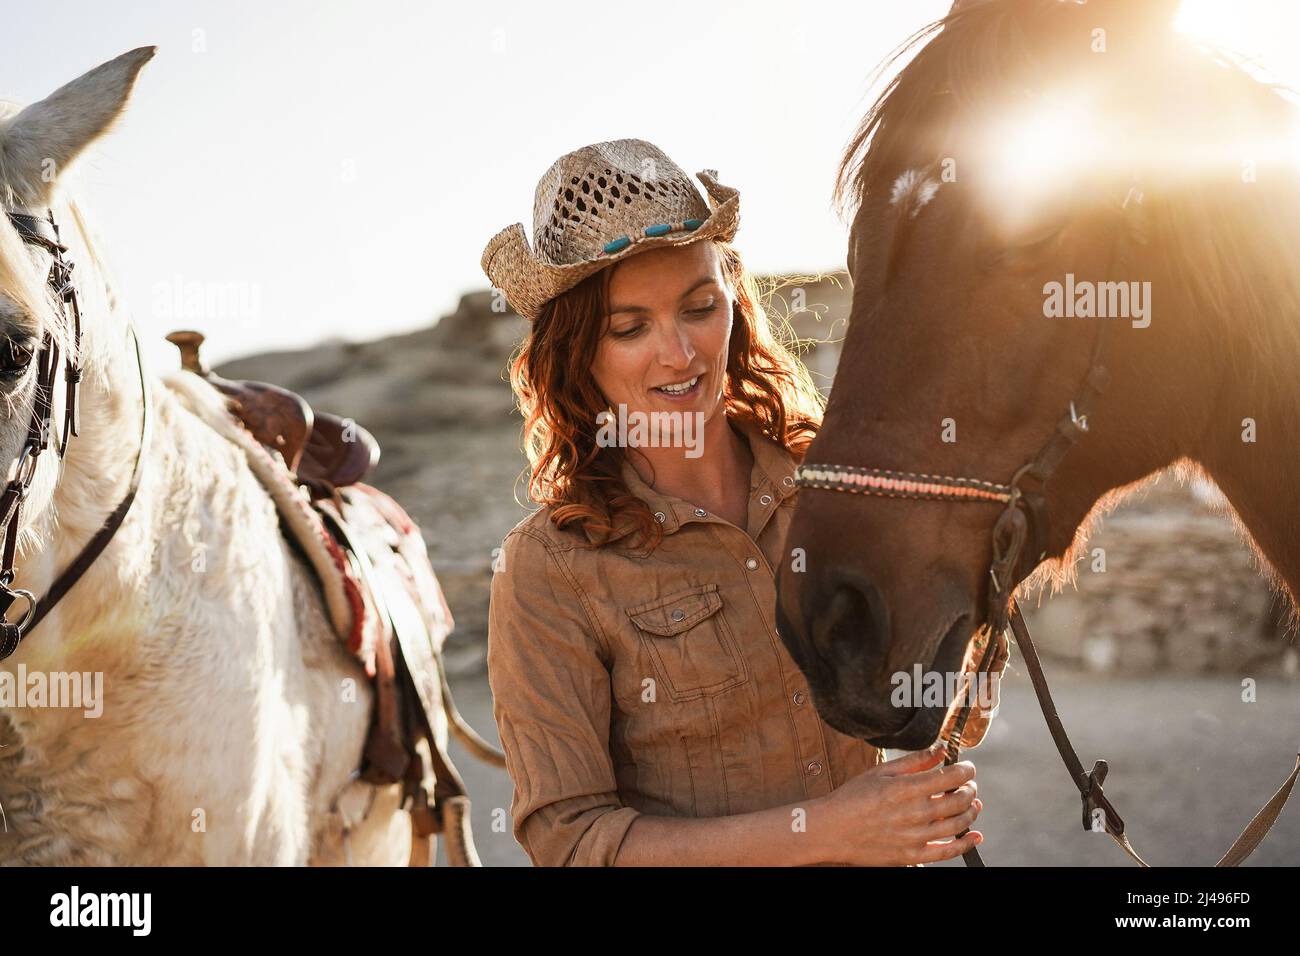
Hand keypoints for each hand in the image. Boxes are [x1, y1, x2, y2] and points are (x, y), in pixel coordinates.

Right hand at [809, 741, 981, 865]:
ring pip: (958, 824)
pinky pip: (947, 852)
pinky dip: (966, 844)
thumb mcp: (881, 772)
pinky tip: (976, 836)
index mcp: (907, 788)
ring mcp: (915, 836)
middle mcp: (915, 812)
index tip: (968, 767)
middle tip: (969, 785)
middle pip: (959, 800)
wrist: (832, 829)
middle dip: (970, 789)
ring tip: (973, 804)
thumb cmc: (853, 797)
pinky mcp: (912, 855)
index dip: (966, 770)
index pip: (951, 776)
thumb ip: (914, 761)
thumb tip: (940, 749)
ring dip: (971, 812)